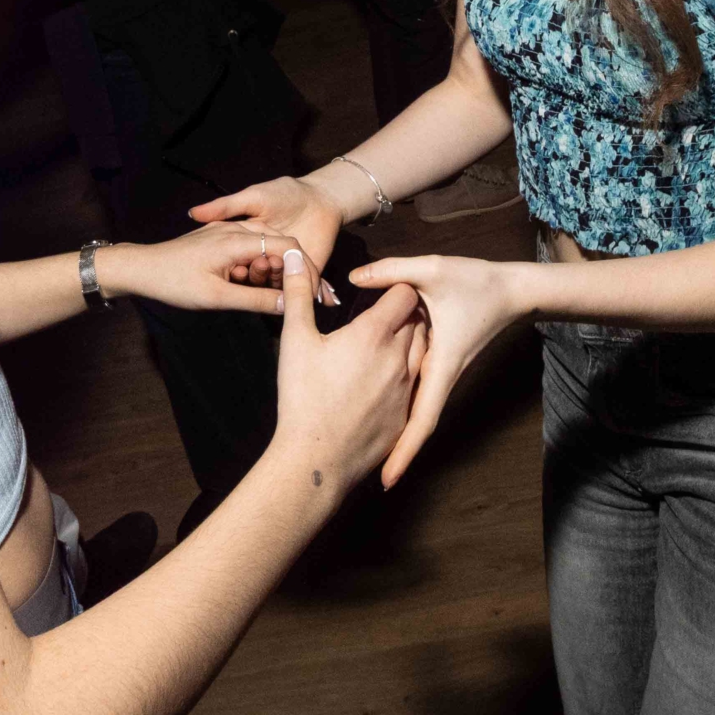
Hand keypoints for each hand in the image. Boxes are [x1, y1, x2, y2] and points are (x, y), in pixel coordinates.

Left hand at [111, 222, 328, 311]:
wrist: (141, 269)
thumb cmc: (173, 282)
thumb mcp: (217, 296)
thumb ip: (256, 300)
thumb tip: (290, 305)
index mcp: (237, 240)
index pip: (287, 247)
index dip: (304, 271)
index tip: (312, 294)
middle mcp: (235, 229)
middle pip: (280, 246)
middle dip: (292, 272)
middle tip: (296, 299)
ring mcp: (227, 232)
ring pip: (265, 247)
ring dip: (274, 271)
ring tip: (270, 294)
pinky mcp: (220, 239)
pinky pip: (250, 249)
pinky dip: (259, 267)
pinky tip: (251, 285)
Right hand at [190, 173, 346, 282]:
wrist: (322, 196)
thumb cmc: (285, 193)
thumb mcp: (253, 197)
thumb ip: (225, 206)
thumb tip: (193, 213)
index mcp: (250, 243)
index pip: (243, 261)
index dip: (243, 266)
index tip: (242, 267)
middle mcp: (266, 257)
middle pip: (260, 277)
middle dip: (263, 278)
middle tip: (267, 268)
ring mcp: (286, 266)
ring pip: (280, 285)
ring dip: (284, 286)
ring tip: (290, 276)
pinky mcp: (306, 271)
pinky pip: (303, 287)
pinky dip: (310, 292)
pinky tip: (318, 294)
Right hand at [271, 251, 424, 503]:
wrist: (317, 458)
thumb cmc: (302, 397)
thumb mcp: (295, 340)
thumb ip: (297, 293)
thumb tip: (293, 257)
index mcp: (373, 334)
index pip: (404, 294)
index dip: (396, 286)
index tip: (383, 288)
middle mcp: (398, 358)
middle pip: (417, 321)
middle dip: (406, 311)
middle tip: (386, 311)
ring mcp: (406, 389)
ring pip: (421, 353)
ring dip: (412, 341)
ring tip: (390, 341)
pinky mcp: (406, 416)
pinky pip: (416, 387)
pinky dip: (407, 376)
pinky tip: (387, 381)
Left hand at [347, 253, 529, 483]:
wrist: (513, 290)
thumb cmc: (477, 282)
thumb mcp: (433, 270)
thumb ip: (393, 273)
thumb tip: (354, 277)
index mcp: (440, 366)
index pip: (422, 421)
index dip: (404, 453)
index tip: (386, 480)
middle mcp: (440, 378)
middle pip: (417, 427)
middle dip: (396, 455)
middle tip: (365, 479)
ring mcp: (441, 374)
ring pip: (416, 412)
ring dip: (397, 435)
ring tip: (365, 455)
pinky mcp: (440, 365)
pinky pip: (418, 393)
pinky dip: (401, 409)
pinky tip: (380, 413)